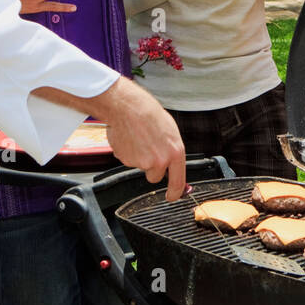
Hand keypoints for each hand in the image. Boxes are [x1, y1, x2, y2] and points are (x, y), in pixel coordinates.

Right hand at [98, 76, 186, 199]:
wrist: (128, 108)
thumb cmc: (150, 115)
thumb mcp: (170, 132)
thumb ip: (172, 151)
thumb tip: (172, 165)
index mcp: (175, 153)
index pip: (178, 182)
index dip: (175, 193)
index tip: (172, 196)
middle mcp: (160, 161)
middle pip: (155, 177)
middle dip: (151, 167)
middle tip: (148, 148)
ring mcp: (142, 163)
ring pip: (140, 167)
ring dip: (139, 157)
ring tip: (139, 138)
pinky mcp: (127, 161)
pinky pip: (128, 160)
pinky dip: (128, 152)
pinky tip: (129, 138)